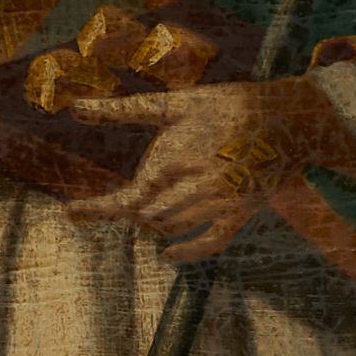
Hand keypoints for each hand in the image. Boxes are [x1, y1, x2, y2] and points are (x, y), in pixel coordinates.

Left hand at [65, 77, 355, 262]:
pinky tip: (168, 253)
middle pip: (146, 217)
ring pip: (171, 228)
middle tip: (114, 203)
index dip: (96, 210)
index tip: (70, 214)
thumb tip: (73, 107)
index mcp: (173, 161)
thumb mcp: (175, 102)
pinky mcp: (239, 214)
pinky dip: (186, 252)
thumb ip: (122, 108)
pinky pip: (209, 244)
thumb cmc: (226, 105)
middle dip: (131, 209)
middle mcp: (193, 189)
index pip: (126, 199)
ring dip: (153, 222)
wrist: (285, 117)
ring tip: (146, 209)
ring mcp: (218, 205)